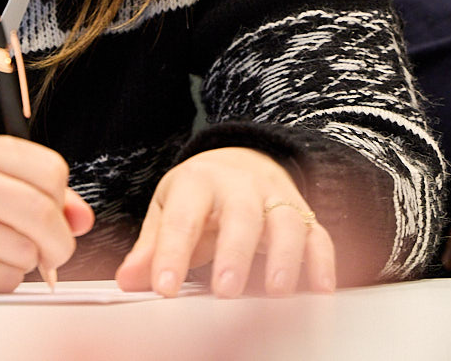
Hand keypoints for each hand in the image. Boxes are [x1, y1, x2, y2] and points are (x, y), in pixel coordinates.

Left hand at [114, 147, 334, 297]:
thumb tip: (129, 280)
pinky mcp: (303, 213)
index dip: (172, 254)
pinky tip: (319, 291)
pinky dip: (321, 263)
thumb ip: (152, 247)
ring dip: (284, 257)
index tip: (164, 288)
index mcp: (198, 182)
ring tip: (276, 291)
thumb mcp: (169, 209)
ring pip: (286, 221)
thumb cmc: (200, 194)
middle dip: (234, 253)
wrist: (241, 159)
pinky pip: (317, 235)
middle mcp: (241, 185)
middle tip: (225, 290)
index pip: (183, 218)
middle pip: (241, 213)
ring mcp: (276, 196)